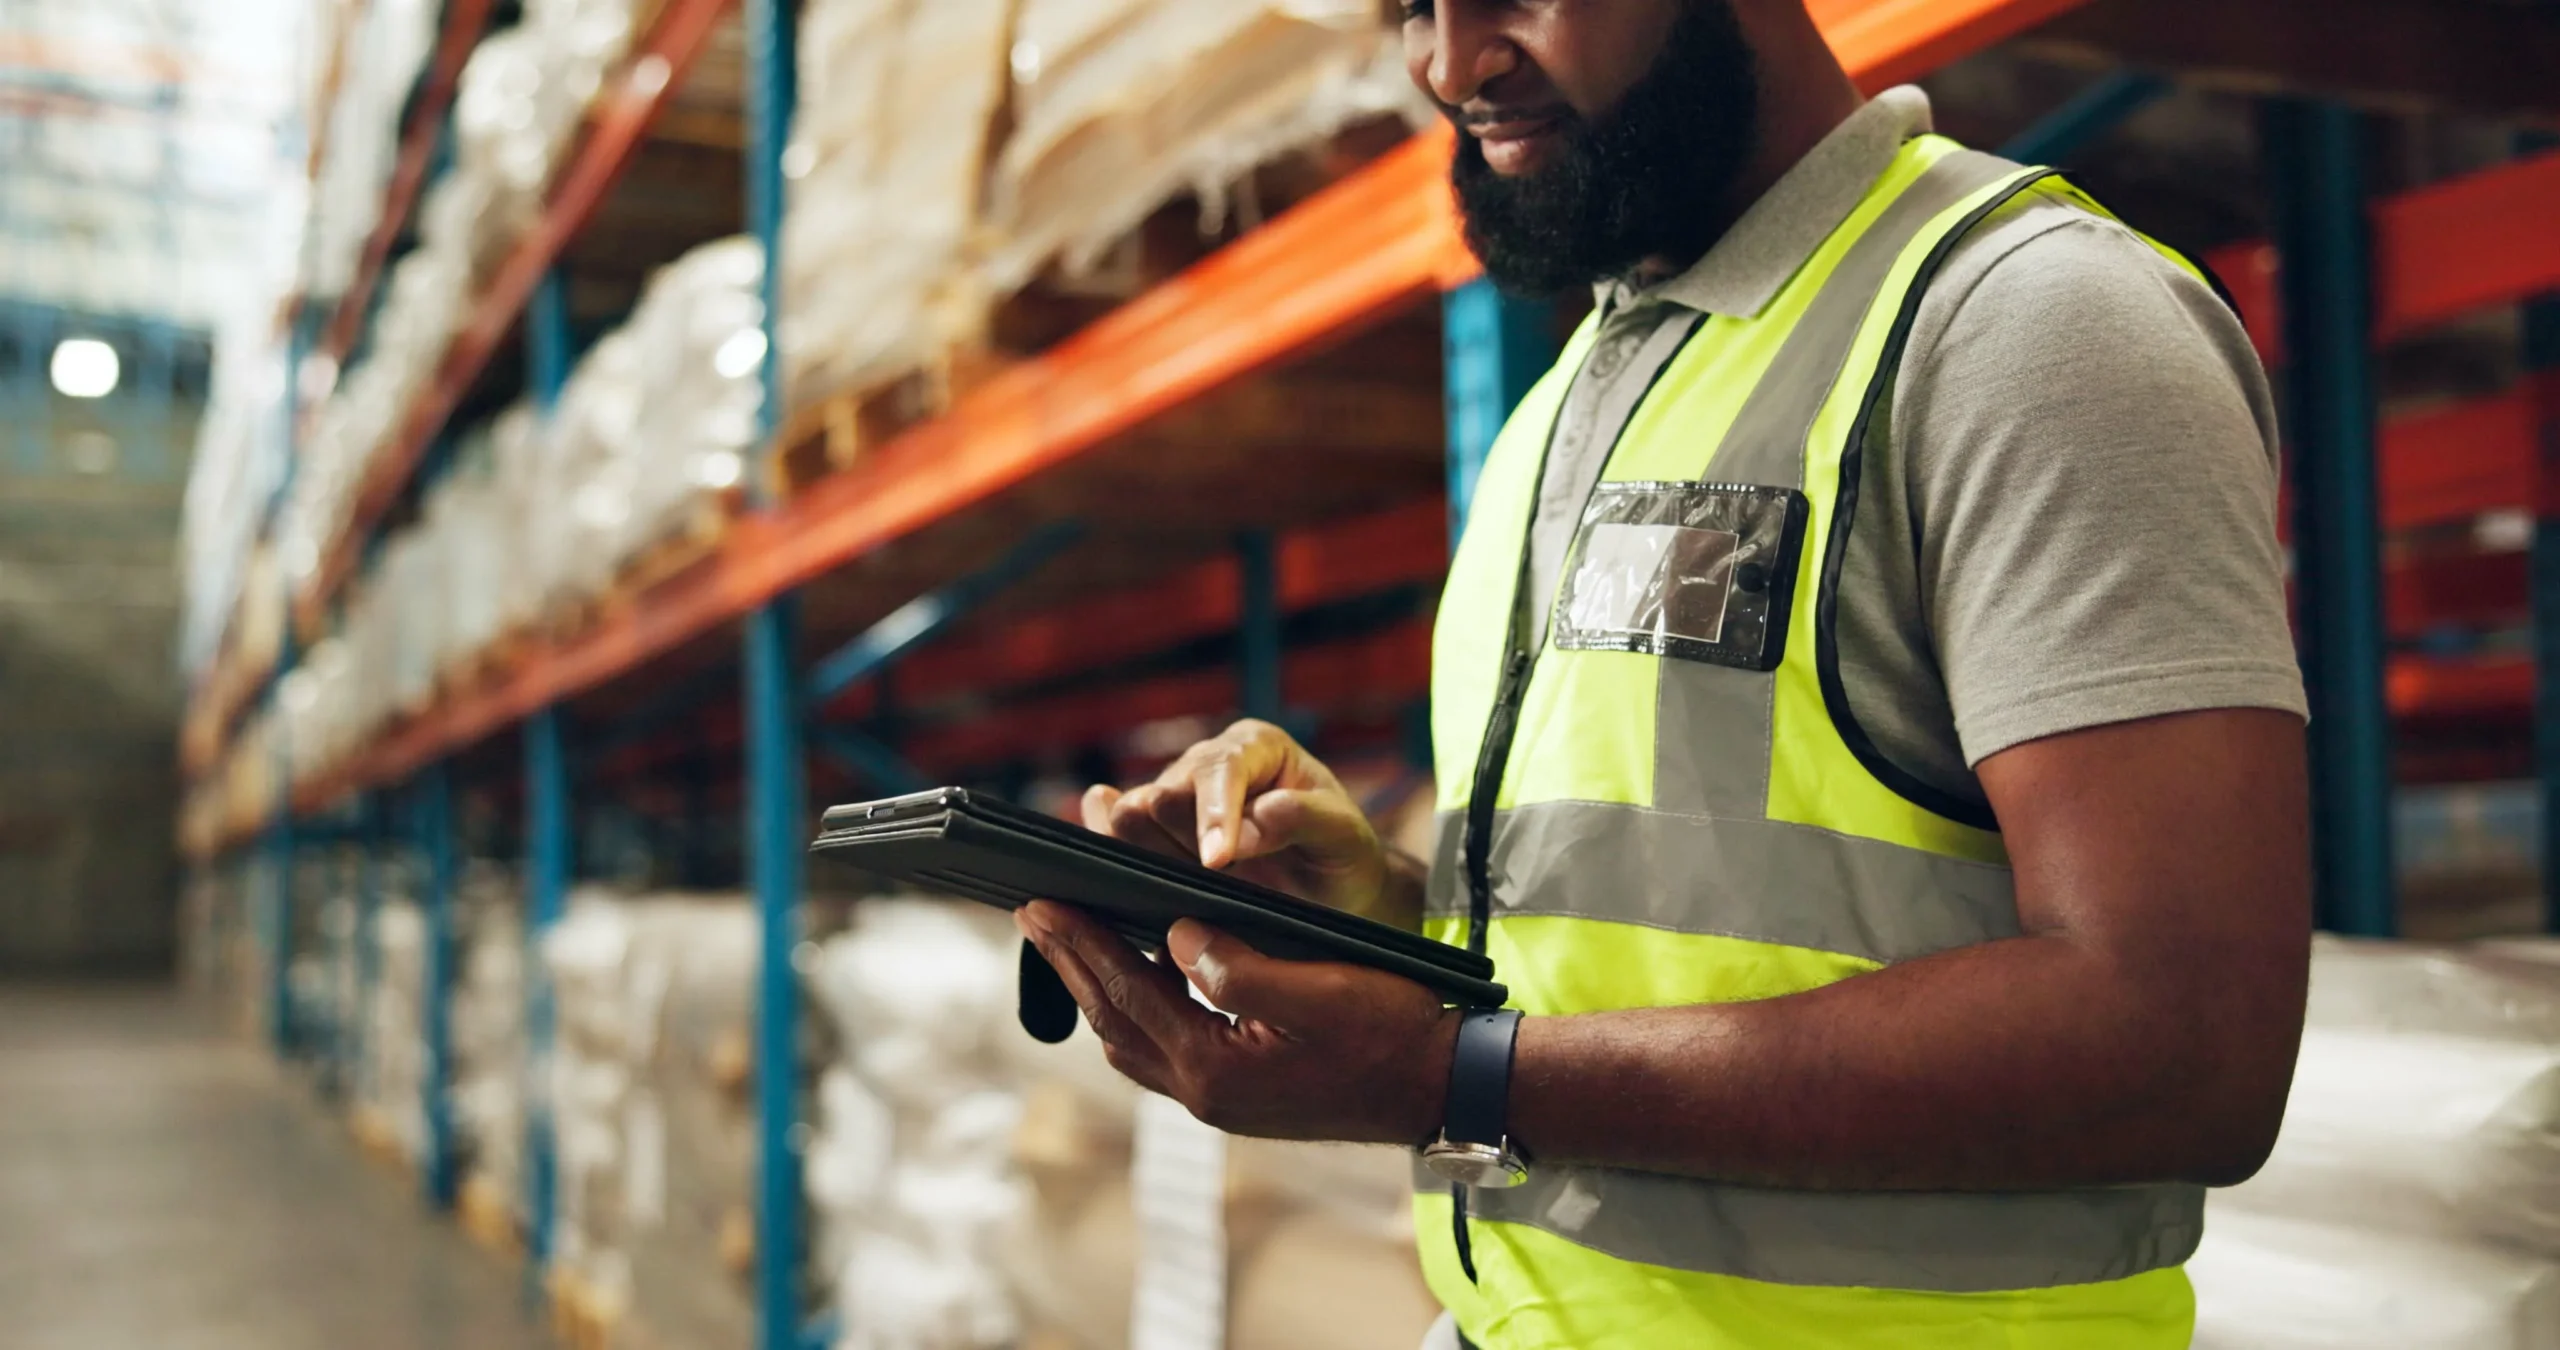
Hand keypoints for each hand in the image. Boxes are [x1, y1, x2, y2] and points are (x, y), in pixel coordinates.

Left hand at [1015, 900, 1456, 1143]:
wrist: (1441, 1089)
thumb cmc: (1392, 1032)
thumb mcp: (1320, 988)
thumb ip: (1238, 966)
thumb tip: (1172, 933)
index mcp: (1215, 1067)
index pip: (1126, 991)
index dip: (1081, 943)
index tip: (1041, 902)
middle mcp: (1204, 1094)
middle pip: (1112, 1020)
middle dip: (1072, 963)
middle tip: (1033, 914)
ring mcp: (1219, 1102)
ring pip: (1131, 1041)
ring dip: (1098, 989)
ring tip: (1071, 943)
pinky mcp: (1236, 1098)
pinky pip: (1162, 1053)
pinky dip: (1135, 1012)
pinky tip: (1139, 981)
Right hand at [1082, 719, 1393, 916]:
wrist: (1325, 891)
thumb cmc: (1340, 855)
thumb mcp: (1344, 837)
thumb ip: (1304, 820)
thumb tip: (1259, 815)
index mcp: (1256, 746)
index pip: (1221, 769)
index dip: (1215, 815)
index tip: (1217, 862)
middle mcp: (1206, 763)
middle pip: (1164, 794)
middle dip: (1187, 843)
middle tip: (1225, 880)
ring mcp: (1173, 797)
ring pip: (1133, 822)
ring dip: (1160, 860)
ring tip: (1202, 887)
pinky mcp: (1148, 834)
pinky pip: (1114, 840)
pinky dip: (1120, 860)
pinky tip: (1122, 878)